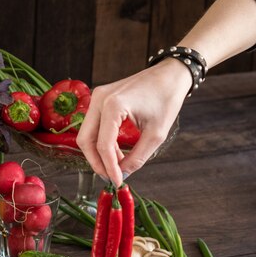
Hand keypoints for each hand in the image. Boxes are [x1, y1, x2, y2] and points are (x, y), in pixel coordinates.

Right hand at [76, 58, 191, 186]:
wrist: (169, 75)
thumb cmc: (166, 99)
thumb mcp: (156, 134)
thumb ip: (138, 157)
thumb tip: (123, 174)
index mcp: (113, 105)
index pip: (103, 144)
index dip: (109, 167)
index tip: (117, 181)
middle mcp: (99, 99)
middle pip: (86, 140)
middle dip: (96, 162)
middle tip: (111, 176)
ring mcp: (97, 97)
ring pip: (86, 135)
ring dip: (98, 153)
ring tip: (116, 165)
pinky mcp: (99, 99)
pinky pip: (93, 126)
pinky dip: (101, 142)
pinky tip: (115, 152)